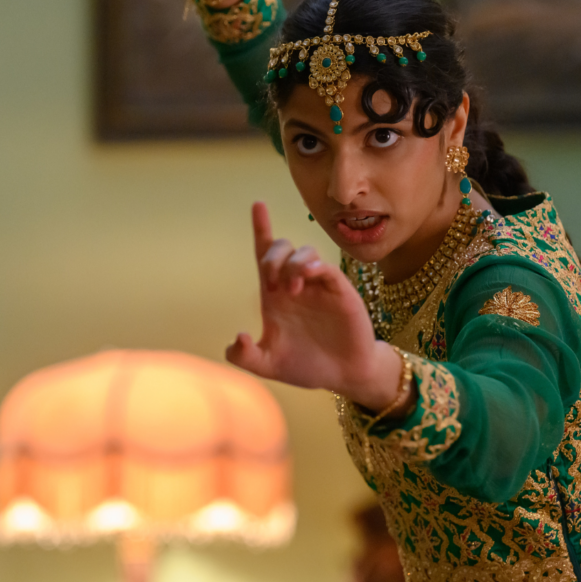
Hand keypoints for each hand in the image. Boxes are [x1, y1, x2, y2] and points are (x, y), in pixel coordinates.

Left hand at [226, 203, 406, 411]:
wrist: (343, 376)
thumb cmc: (306, 365)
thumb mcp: (267, 365)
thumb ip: (244, 356)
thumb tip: (237, 336)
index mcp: (275, 296)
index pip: (265, 254)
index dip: (261, 228)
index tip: (258, 205)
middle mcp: (296, 285)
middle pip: (282, 247)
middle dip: (273, 254)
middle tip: (272, 281)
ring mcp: (318, 286)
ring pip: (305, 252)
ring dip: (293, 264)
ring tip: (292, 289)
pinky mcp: (339, 293)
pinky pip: (327, 268)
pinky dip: (315, 267)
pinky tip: (308, 279)